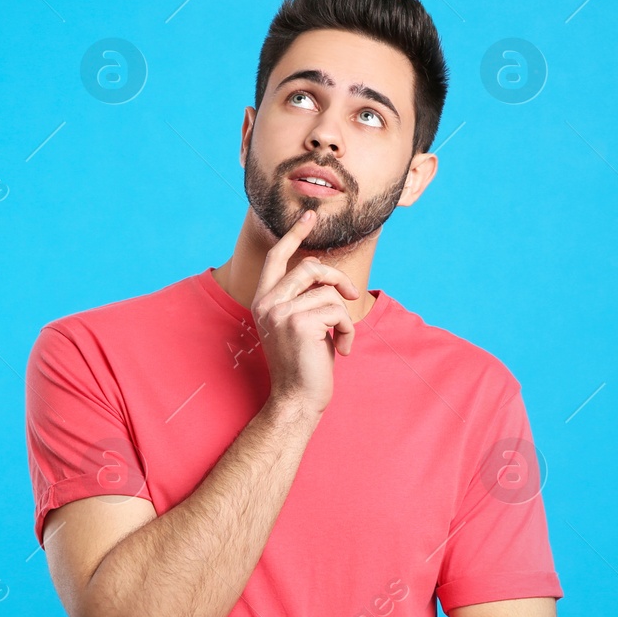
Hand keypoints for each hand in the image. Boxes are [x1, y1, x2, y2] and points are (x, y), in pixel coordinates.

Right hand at [252, 210, 362, 413]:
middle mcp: (266, 303)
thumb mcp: (299, 324)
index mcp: (263, 301)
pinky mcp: (299, 323)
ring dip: (344, 317)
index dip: (294, 234)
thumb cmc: (304, 365)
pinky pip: (338, 311)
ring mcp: (281, 312)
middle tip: (354, 295)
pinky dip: (348, 331)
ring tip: (341, 340)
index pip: (276, 258)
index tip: (309, 216)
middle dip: (338, 278)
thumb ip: (303, 297)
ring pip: (328, 292)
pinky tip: (342, 350)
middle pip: (310, 267)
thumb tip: (322, 271)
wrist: (297, 400)